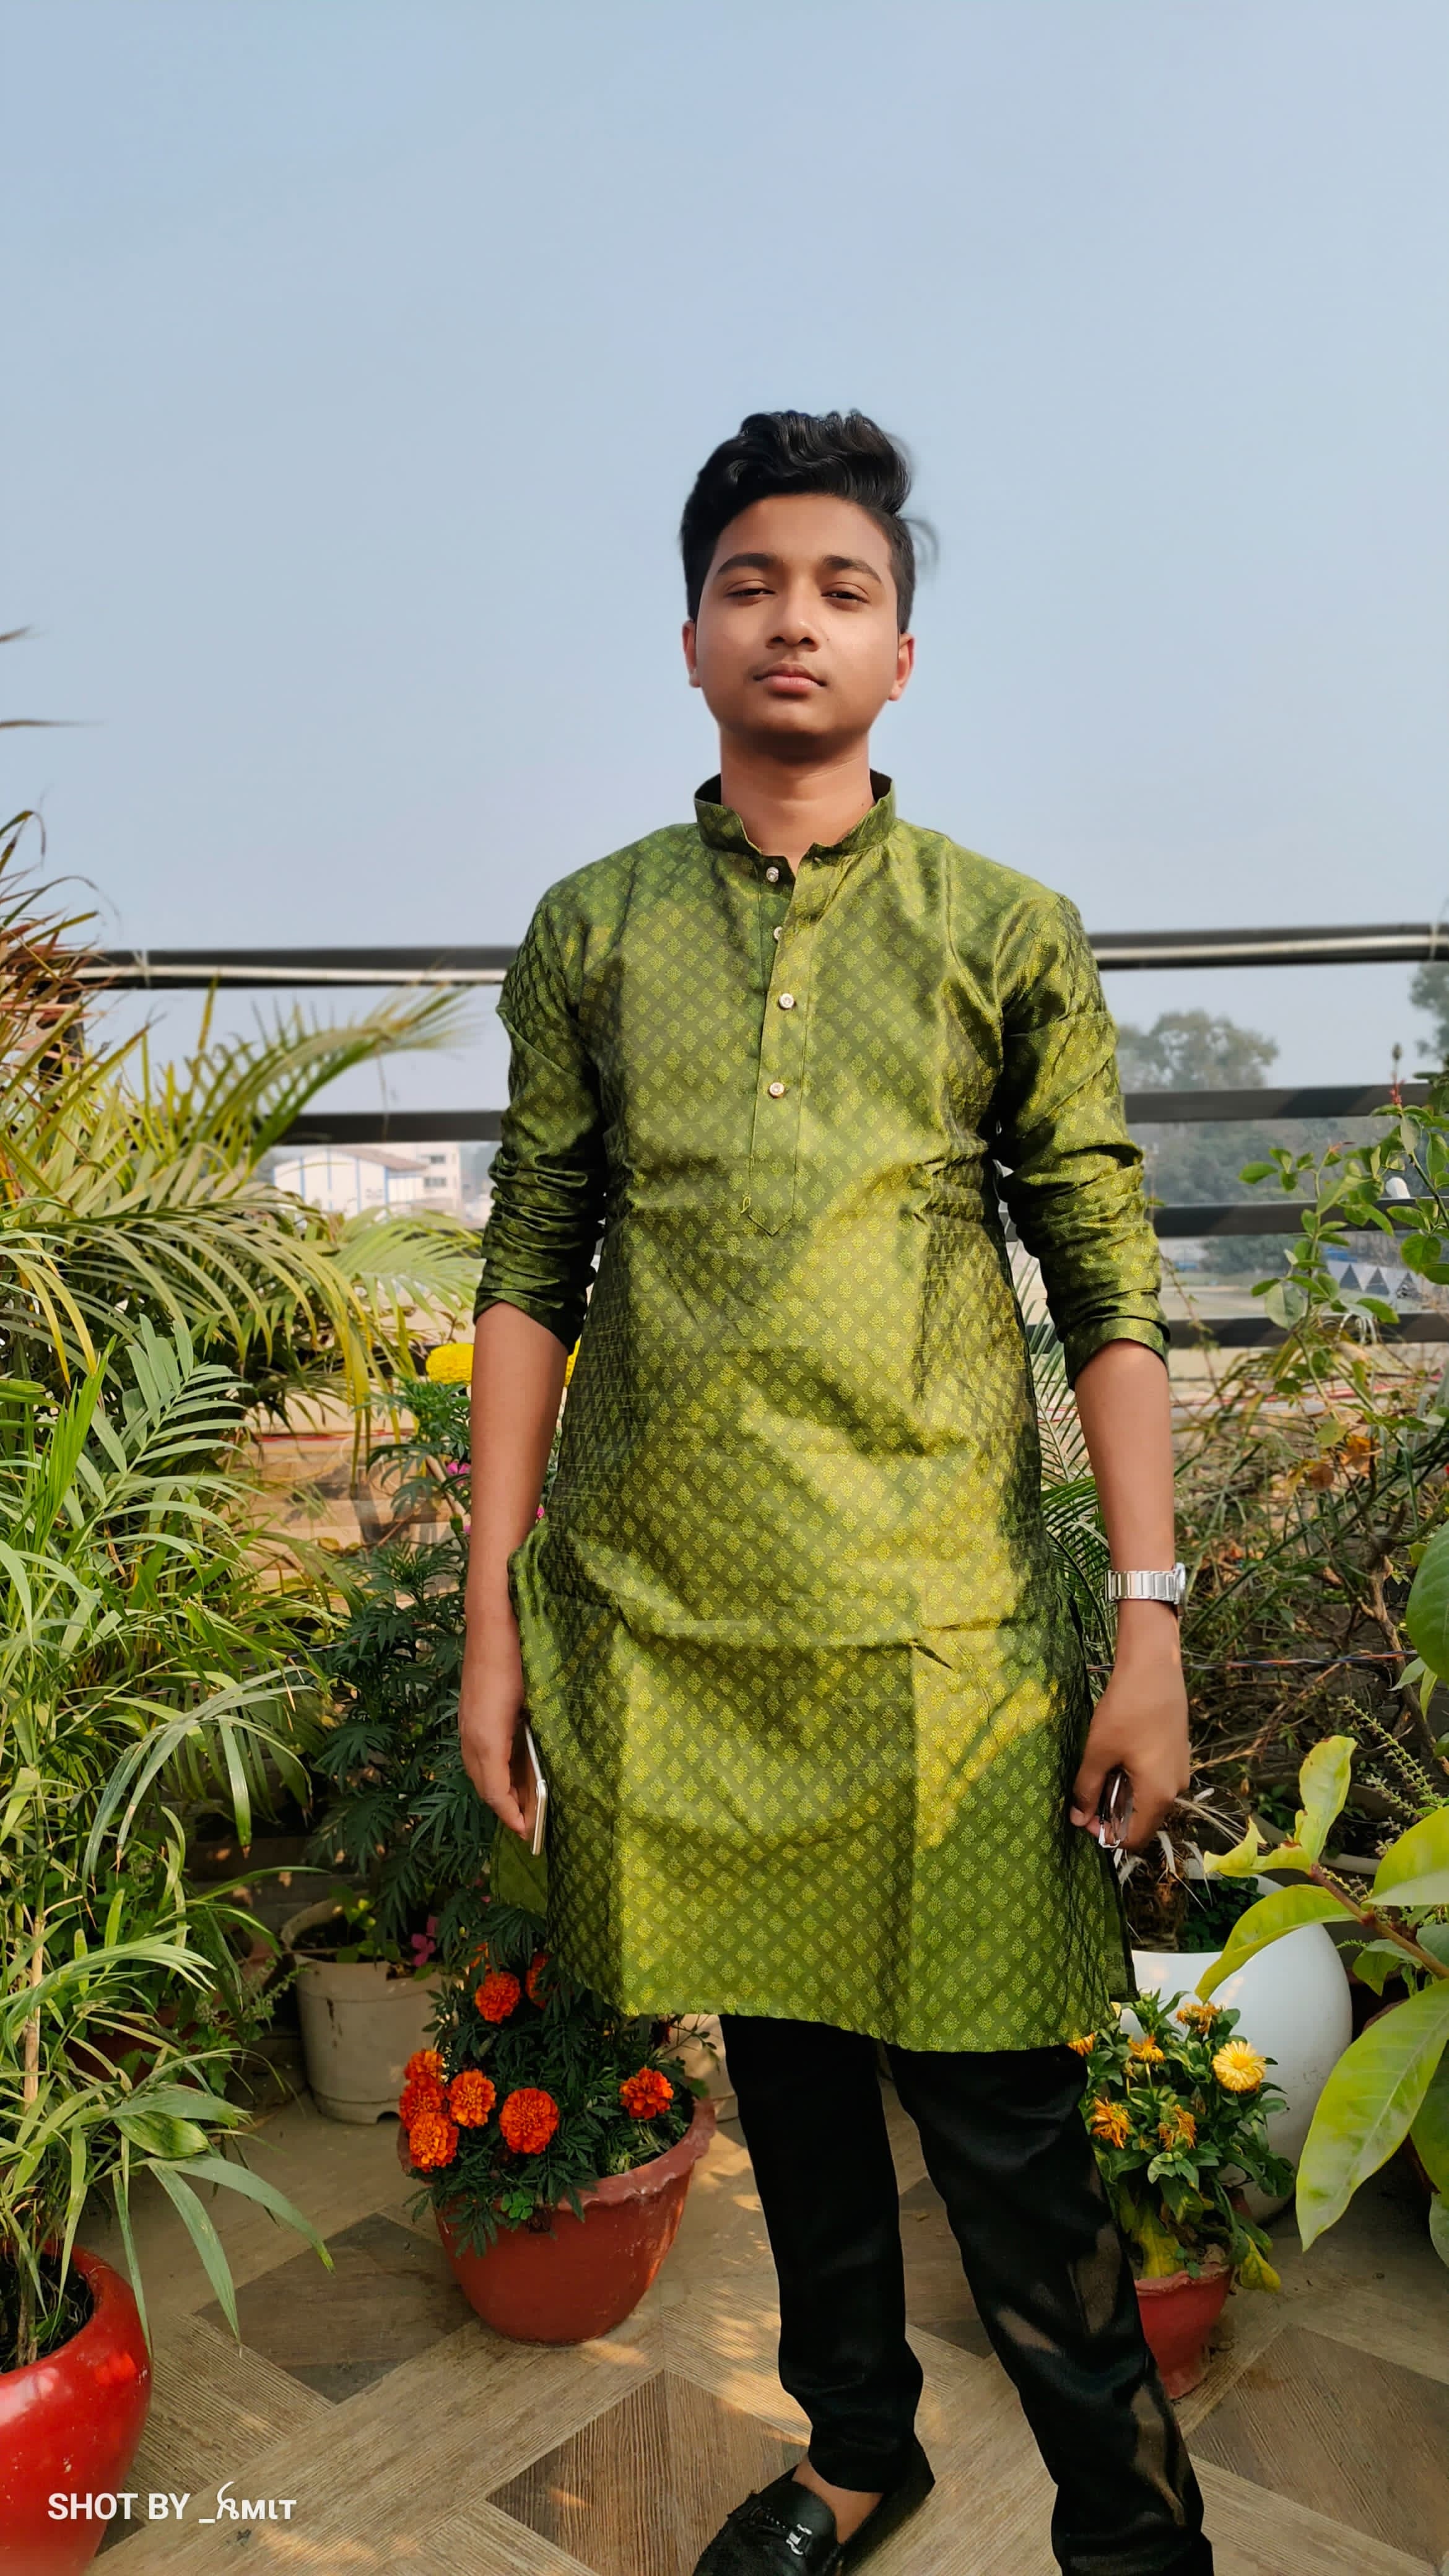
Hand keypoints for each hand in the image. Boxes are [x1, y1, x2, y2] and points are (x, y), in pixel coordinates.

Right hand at [457, 1609, 537, 1842]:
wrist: (493, 1616)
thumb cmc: (520, 1655)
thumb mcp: (534, 1700)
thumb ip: (534, 1739)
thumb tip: (543, 1772)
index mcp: (486, 1736)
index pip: (494, 1790)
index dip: (511, 1815)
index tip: (527, 1832)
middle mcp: (470, 1733)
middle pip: (483, 1785)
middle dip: (504, 1808)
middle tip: (529, 1825)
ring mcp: (467, 1722)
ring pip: (478, 1768)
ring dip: (497, 1790)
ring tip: (522, 1803)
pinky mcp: (470, 1711)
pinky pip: (477, 1751)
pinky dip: (492, 1769)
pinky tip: (512, 1769)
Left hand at [1069, 1606, 1189, 1854]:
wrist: (1155, 1668)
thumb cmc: (1126, 1711)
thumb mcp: (1098, 1752)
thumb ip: (1087, 1789)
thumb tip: (1078, 1819)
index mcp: (1158, 1796)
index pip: (1133, 1839)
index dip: (1104, 1834)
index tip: (1083, 1813)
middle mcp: (1176, 1790)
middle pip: (1142, 1821)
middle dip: (1111, 1814)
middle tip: (1086, 1792)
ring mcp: (1180, 1771)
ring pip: (1148, 1799)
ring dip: (1122, 1795)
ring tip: (1100, 1770)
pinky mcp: (1178, 1755)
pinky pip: (1155, 1781)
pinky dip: (1134, 1779)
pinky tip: (1117, 1757)